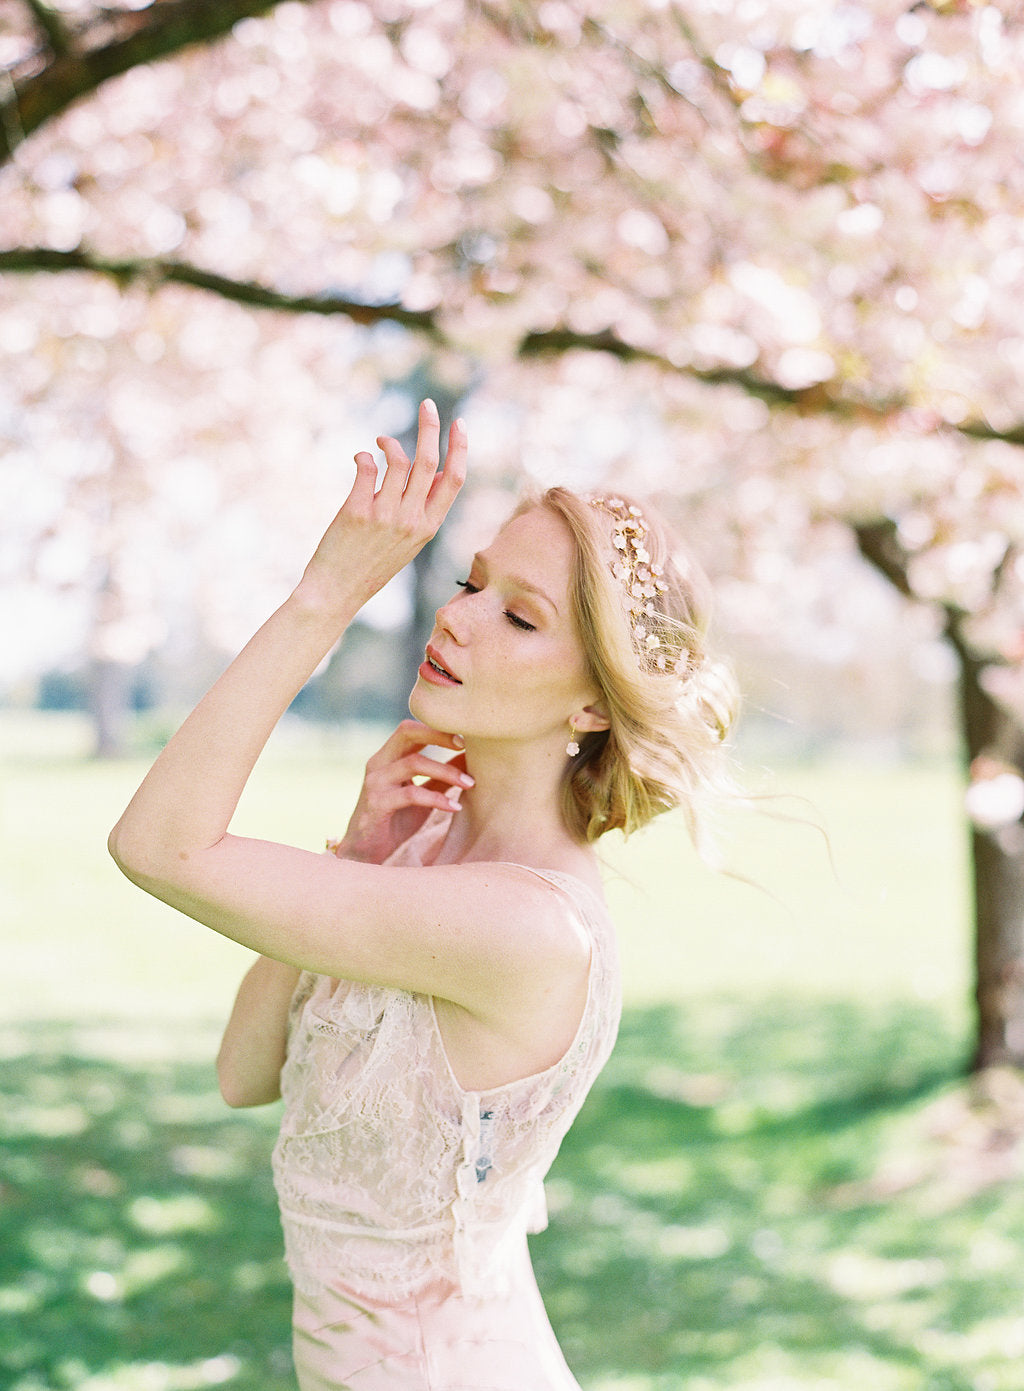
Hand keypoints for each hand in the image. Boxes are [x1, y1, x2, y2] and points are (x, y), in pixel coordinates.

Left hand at [297, 399, 465, 615]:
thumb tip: (443, 471)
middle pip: (428, 462)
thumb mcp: (410, 542)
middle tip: (426, 405)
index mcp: (428, 527)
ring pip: (397, 460)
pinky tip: (361, 457)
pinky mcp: (356, 511)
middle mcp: (411, 520)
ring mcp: (384, 515)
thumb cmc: (372, 564)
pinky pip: (367, 467)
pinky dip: (364, 455)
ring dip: (389, 443)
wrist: (337, 592)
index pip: (454, 479)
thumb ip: (425, 508)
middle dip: (430, 427)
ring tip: (380, 441)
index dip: (459, 448)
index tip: (459, 423)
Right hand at [327, 720, 472, 863]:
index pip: (411, 729)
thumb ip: (441, 776)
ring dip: (446, 771)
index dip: (437, 728)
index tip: (465, 738)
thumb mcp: (423, 793)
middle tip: (464, 746)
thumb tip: (470, 757)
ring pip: (413, 763)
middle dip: (438, 735)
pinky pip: (411, 794)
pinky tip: (455, 807)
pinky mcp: (377, 804)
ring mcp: (375, 782)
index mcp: (388, 757)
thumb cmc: (396, 819)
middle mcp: (379, 763)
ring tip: (470, 783)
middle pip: (406, 733)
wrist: (365, 852)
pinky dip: (436, 799)